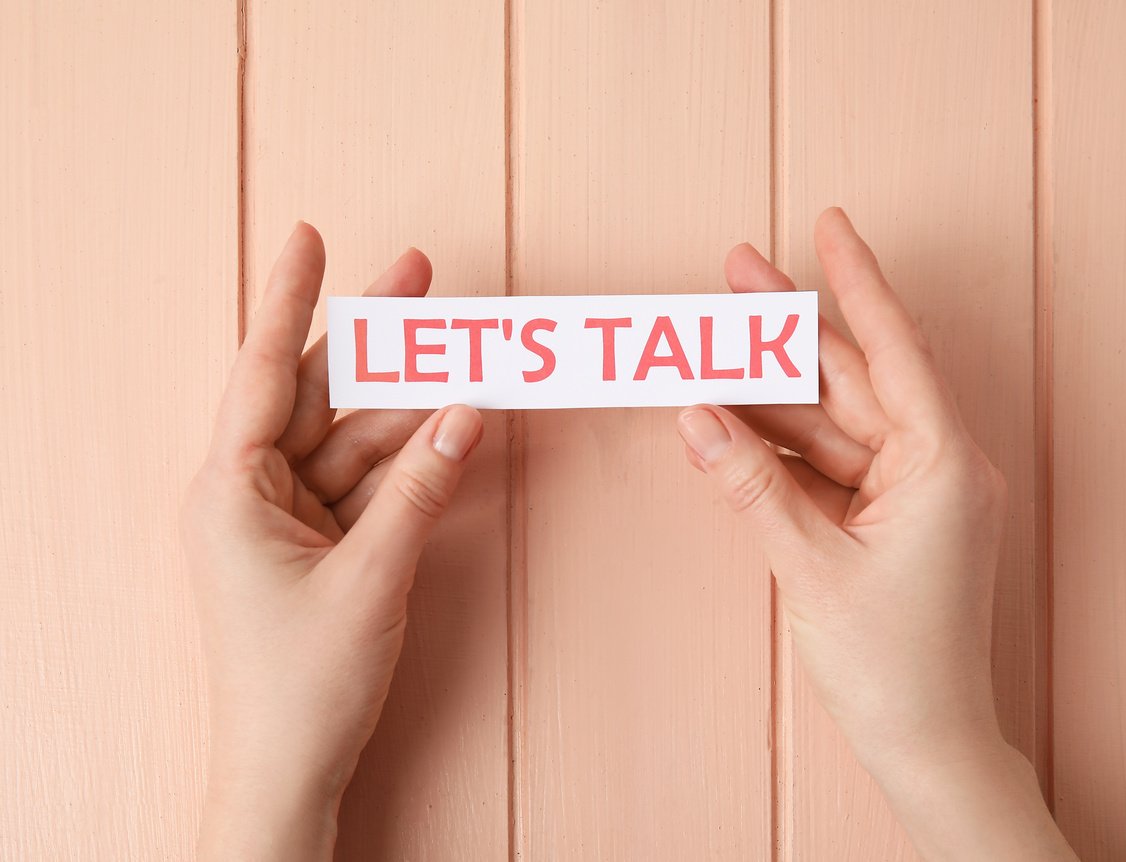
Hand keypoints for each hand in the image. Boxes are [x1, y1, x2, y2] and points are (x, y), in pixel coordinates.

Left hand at [181, 224, 483, 860]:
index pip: (264, 372)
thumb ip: (421, 489)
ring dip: (406, 401)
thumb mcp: (370, 577)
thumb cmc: (303, 682)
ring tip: (461, 350)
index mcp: (230, 490)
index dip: (289, 300)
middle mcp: (251, 492)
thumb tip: (466, 415)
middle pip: (318, 393)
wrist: (292, 767)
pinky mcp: (320, 542)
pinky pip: (369, 480)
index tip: (309, 237)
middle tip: (418, 279)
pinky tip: (451, 421)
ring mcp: (288, 517)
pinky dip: (410, 457)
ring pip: (352, 436)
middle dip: (371, 339)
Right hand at [676, 207, 1075, 859]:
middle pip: (849, 377)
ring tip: (707, 348)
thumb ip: (750, 485)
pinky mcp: (880, 516)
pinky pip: (822, 460)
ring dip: (770, 389)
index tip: (831, 225)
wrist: (923, 740)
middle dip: (788, 330)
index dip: (858, 281)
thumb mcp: (810, 566)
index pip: (894, 349)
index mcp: (941, 463)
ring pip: (828, 419)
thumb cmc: (893, 663)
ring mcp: (906, 490)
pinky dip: (777, 443)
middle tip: (734, 272)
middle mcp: (931, 464)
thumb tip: (694, 417)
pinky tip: (729, 415)